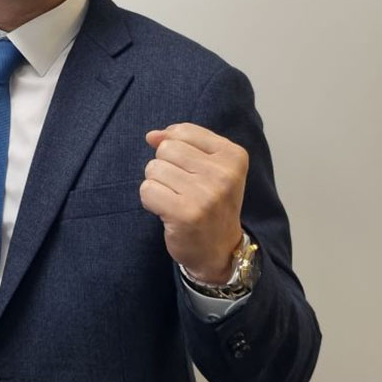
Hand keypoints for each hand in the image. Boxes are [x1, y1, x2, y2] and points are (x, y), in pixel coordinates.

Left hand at [140, 123, 246, 282]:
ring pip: (153, 168)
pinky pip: (147, 190)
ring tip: (176, 200)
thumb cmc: (209, 202)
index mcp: (233, 156)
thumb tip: (152, 135)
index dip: (175, 149)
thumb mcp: (207, 167)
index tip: (190, 170)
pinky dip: (150, 200)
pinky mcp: (185, 213)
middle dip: (165, 167)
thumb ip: (181, 143)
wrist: (219, 250)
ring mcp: (206, 194)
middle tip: (182, 189)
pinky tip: (167, 212)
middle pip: (166, 149)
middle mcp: (224, 173)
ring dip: (157, 185)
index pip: (183, 131)